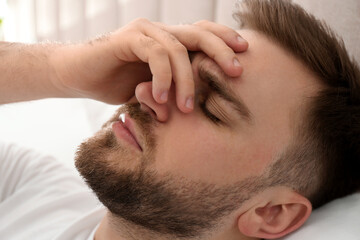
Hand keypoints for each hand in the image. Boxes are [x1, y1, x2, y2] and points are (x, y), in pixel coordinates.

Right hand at [50, 19, 247, 112]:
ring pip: (177, 48)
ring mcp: (143, 33)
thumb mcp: (152, 90)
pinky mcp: (127, 39)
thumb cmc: (117, 84)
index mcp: (169, 42)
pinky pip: (154, 53)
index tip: (244, 58)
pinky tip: (160, 98)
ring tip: (187, 107)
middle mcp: (159, 32)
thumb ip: (173, 90)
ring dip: (186, 79)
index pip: (203, 35)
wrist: (78, 75)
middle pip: (199, 34)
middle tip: (237, 72)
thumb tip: (197, 106)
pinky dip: (162, 76)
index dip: (225, 41)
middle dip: (221, 51)